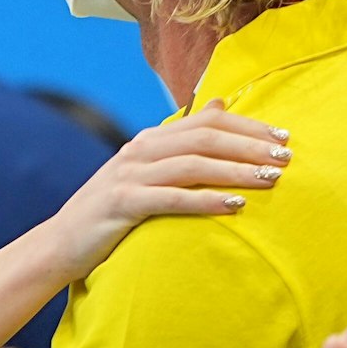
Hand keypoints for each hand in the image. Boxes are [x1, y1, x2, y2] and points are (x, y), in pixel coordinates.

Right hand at [46, 101, 288, 283]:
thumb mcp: (145, 171)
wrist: (60, 243)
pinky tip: (235, 207)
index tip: (283, 136)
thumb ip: (181, 141)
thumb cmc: (110, 212)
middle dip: (250, 145)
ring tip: (271, 180)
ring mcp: (129, 176)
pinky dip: (206, 200)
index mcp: (148, 140)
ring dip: (237, 170)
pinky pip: (172, 198)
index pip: (206, 120)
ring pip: (193, 164)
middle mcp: (140, 151)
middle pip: (205, 137)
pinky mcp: (123, 204)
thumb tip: (219, 104)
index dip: (247, 125)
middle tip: (286, 157)